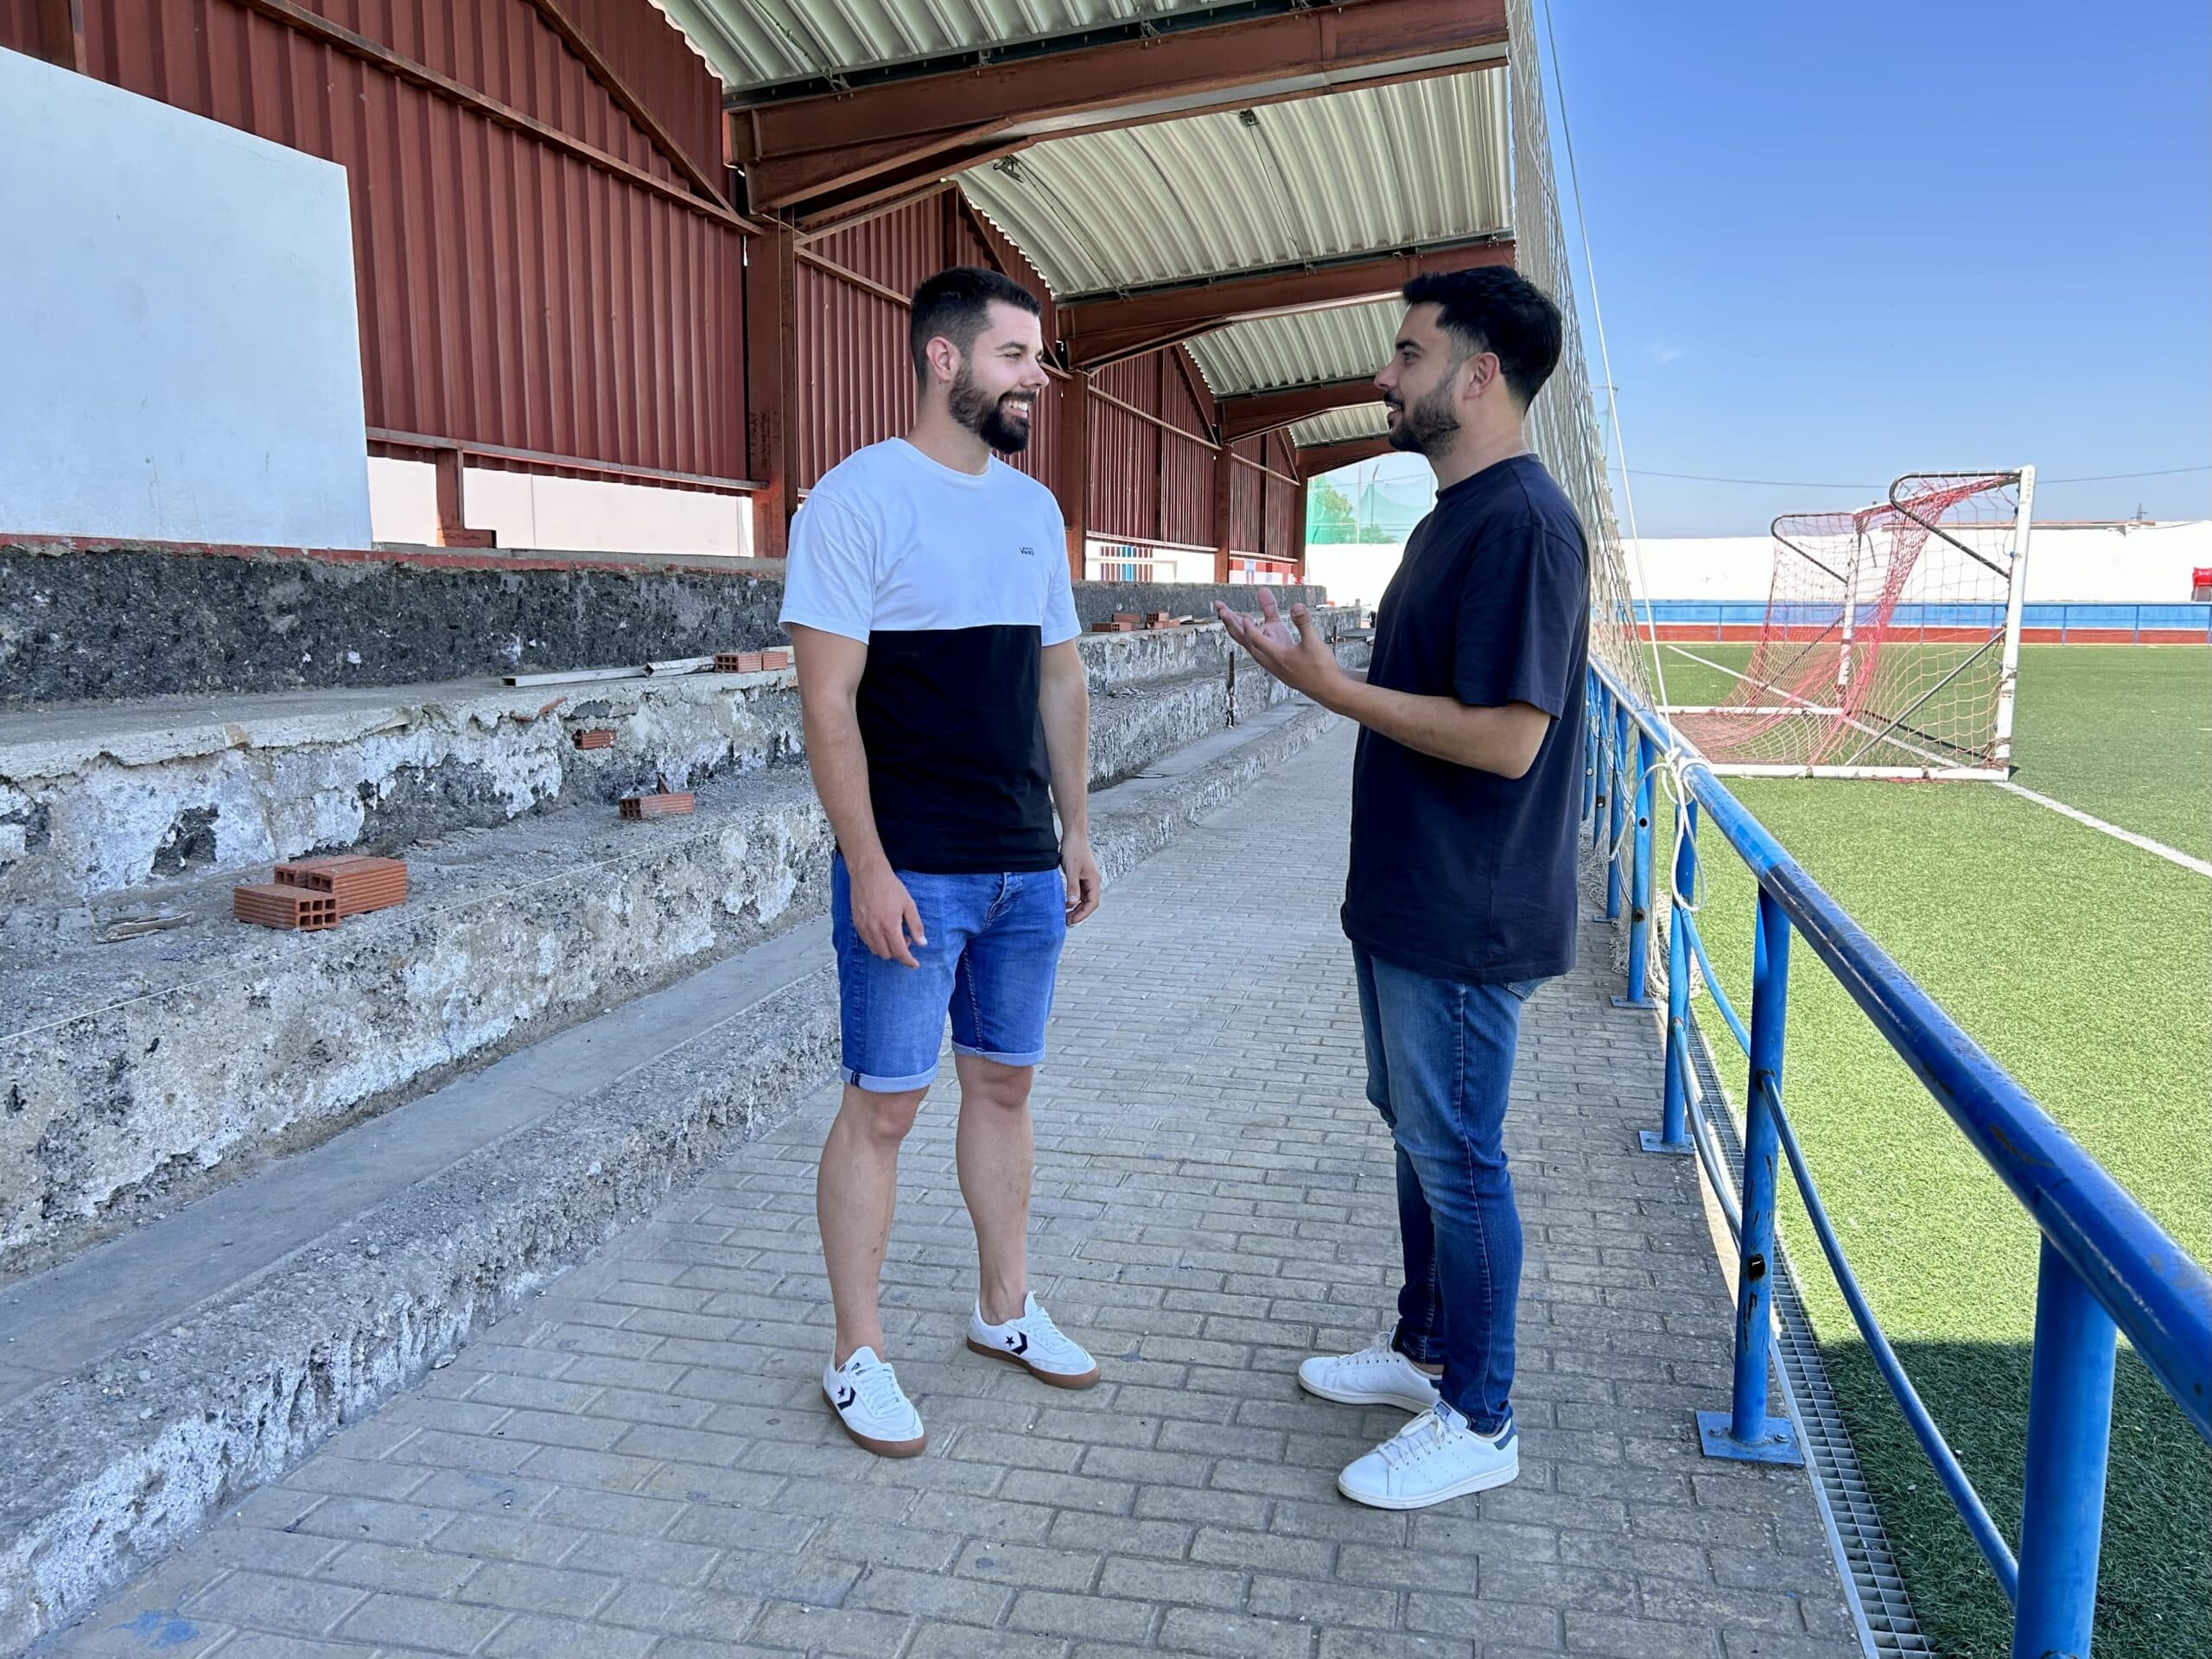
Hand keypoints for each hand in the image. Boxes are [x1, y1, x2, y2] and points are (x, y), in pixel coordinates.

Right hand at [850, 862, 925, 967]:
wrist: (868, 874)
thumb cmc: (890, 887)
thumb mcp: (909, 905)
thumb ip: (916, 926)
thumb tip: (922, 943)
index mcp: (889, 925)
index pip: (899, 952)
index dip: (908, 961)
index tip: (915, 964)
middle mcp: (874, 929)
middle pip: (886, 955)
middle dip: (898, 952)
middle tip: (905, 938)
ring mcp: (863, 927)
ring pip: (875, 950)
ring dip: (886, 948)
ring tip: (894, 933)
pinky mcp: (856, 924)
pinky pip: (866, 942)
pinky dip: (876, 942)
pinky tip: (882, 930)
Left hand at [1062, 838, 1101, 925]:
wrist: (1073, 834)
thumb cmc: (1074, 849)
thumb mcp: (1071, 870)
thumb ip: (1072, 887)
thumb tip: (1072, 903)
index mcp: (1094, 880)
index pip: (1092, 903)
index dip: (1083, 914)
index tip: (1072, 921)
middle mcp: (1093, 881)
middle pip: (1089, 902)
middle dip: (1079, 913)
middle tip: (1067, 921)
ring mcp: (1087, 878)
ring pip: (1084, 898)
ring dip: (1076, 907)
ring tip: (1065, 914)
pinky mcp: (1081, 875)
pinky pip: (1080, 891)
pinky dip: (1074, 898)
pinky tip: (1065, 902)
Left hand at [1213, 590, 1342, 700]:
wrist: (1328, 689)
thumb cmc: (1321, 668)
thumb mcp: (1314, 642)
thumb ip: (1303, 623)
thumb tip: (1296, 606)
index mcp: (1277, 656)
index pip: (1255, 639)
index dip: (1248, 625)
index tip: (1241, 613)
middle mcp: (1271, 662)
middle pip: (1245, 642)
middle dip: (1233, 625)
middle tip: (1221, 611)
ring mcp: (1274, 665)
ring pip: (1252, 647)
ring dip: (1242, 632)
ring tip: (1236, 618)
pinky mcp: (1279, 666)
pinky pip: (1261, 651)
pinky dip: (1255, 639)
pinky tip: (1258, 633)